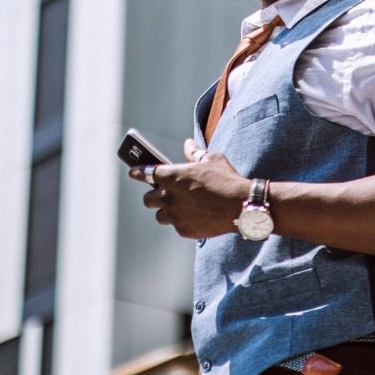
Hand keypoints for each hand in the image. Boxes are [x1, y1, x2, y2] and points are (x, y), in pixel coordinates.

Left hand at [128, 138, 247, 238]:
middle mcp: (168, 196)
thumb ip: (195, 153)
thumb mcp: (212, 160)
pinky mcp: (184, 229)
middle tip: (165, 193)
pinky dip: (183, 221)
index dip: (137, 172)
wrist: (241, 207)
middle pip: (148, 199)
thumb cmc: (226, 180)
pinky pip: (177, 225)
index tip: (133, 172)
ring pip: (161, 215)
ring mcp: (175, 215)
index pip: (145, 172)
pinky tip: (195, 216)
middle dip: (154, 195)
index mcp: (171, 176)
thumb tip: (188, 144)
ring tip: (180, 208)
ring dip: (167, 210)